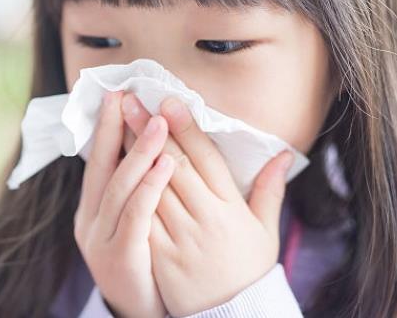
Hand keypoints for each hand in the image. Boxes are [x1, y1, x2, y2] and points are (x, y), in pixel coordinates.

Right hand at [73, 90, 174, 317]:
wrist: (142, 311)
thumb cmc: (144, 258)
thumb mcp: (132, 222)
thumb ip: (137, 187)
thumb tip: (151, 148)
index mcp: (94, 208)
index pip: (99, 161)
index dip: (106, 128)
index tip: (117, 95)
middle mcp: (91, 219)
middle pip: (101, 166)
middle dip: (112, 128)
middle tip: (125, 95)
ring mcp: (101, 238)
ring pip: (119, 186)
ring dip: (138, 151)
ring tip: (157, 122)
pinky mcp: (120, 255)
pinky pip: (136, 215)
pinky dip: (150, 186)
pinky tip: (166, 164)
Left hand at [120, 92, 294, 316]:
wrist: (232, 316)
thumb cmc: (248, 269)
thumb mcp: (266, 230)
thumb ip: (270, 189)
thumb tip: (283, 154)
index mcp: (231, 208)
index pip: (206, 158)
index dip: (186, 128)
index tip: (168, 101)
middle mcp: (205, 218)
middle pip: (174, 165)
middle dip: (150, 130)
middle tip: (130, 100)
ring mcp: (181, 237)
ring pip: (153, 186)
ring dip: (133, 152)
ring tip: (116, 123)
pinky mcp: (161, 254)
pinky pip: (142, 218)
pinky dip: (129, 191)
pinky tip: (113, 167)